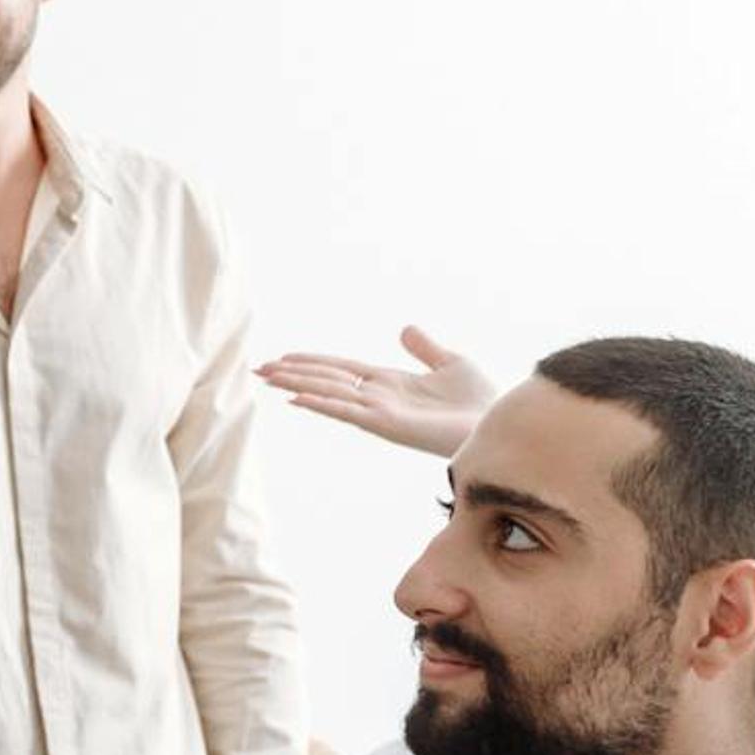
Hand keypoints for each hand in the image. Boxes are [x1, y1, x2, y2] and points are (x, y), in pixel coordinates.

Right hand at [256, 326, 498, 455]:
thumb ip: (425, 348)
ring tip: (268, 378)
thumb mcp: (451, 362)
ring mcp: (380, 412)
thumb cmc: (480, 399)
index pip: (341, 369)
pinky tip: (297, 399)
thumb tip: (404, 329)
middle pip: (327, 380)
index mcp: (389, 382)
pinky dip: (322, 404)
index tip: (283, 357)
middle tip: (259, 369)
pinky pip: (348, 412)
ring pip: (330, 393)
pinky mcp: (388, 425)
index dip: (313, 362)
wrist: (496, 421)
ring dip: (298, 385)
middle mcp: (379, 397)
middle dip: (294, 374)